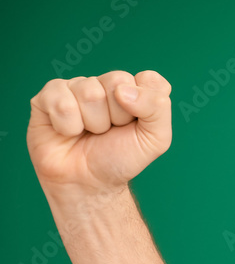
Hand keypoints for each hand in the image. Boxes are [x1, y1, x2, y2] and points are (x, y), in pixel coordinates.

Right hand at [26, 70, 172, 195]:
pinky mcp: (48, 97)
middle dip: (118, 116)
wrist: (88, 184)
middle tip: (110, 132)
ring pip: (89, 92)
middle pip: (117, 81)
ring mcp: (76, 88)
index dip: (145, 105)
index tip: (136, 124)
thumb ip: (157, 107)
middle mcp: (106, 85)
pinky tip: (68, 133)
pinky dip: (68, 126)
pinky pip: (61, 101)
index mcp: (135, 90)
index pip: (149, 79)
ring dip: (93, 123)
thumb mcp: (155, 139)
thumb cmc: (120, 159)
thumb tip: (123, 89)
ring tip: (90, 134)